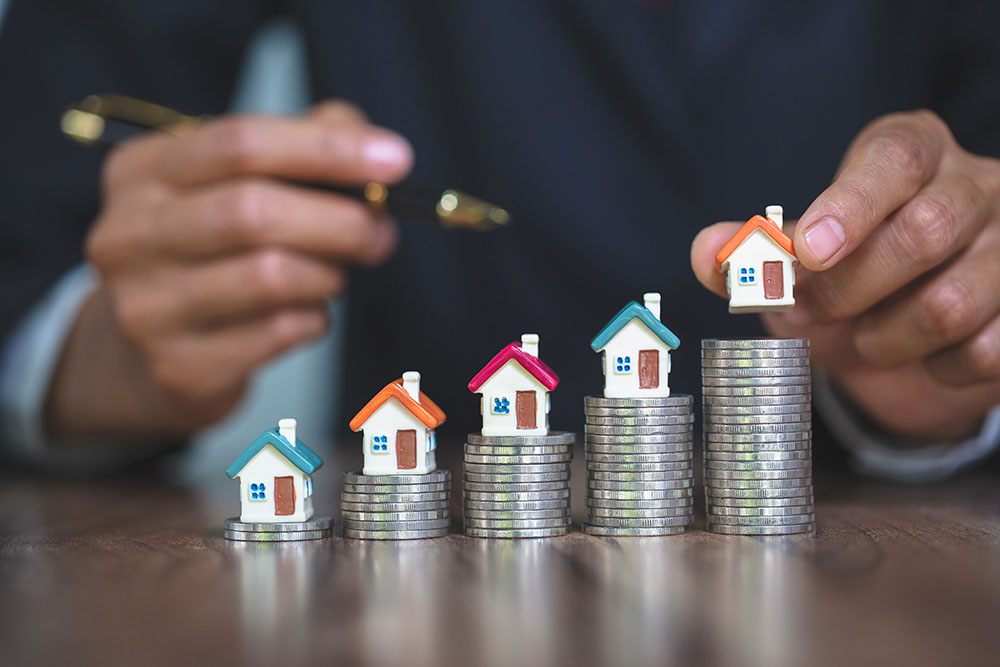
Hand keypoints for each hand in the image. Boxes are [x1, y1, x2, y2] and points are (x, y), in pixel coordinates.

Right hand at [47, 101, 412, 439]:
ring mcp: (145, 307)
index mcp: (142, 172)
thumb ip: (307, 145)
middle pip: (252, 211)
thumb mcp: (240, 183)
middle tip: (381, 234)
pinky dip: (314, 319)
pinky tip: (306, 314)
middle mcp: (128, 236)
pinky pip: (279, 333)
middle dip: (340, 221)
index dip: (326, 150)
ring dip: (328, 275)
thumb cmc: (213, 252)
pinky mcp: (179, 367)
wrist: (149, 354)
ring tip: (334, 275)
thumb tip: (375, 149)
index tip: (395, 160)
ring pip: (271, 276)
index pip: (240, 143)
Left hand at [692, 110, 999, 440]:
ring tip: (869, 338)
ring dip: (886, 340)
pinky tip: (927, 357)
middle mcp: (975, 186)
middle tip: (815, 309)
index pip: (894, 158)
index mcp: (913, 154)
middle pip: (924, 231)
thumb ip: (751, 256)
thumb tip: (709, 251)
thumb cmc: (848, 283)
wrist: (910, 343)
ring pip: (952, 303)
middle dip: (850, 287)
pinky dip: (939, 369)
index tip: (810, 250)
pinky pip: (986, 352)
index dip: (851, 203)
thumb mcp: (795, 268)